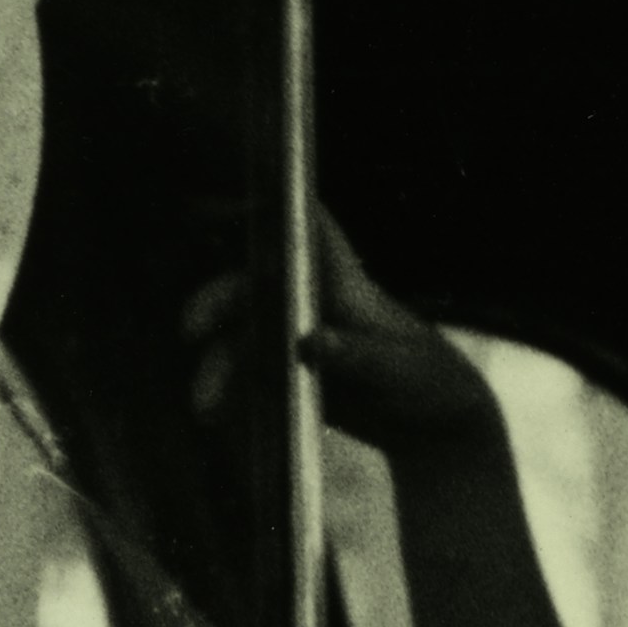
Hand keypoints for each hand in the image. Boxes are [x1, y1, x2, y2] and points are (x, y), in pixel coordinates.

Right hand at [181, 206, 489, 474]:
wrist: (437, 430)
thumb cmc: (430, 381)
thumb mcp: (401, 370)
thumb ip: (359, 356)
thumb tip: (309, 342)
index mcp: (345, 286)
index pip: (309, 229)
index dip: (270, 206)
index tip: (224, 196)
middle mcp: (314, 305)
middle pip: (255, 285)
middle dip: (217, 300)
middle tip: (190, 329)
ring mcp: (298, 342)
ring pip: (244, 338)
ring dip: (218, 365)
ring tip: (204, 405)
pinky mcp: (292, 379)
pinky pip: (248, 375)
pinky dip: (227, 390)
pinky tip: (212, 413)